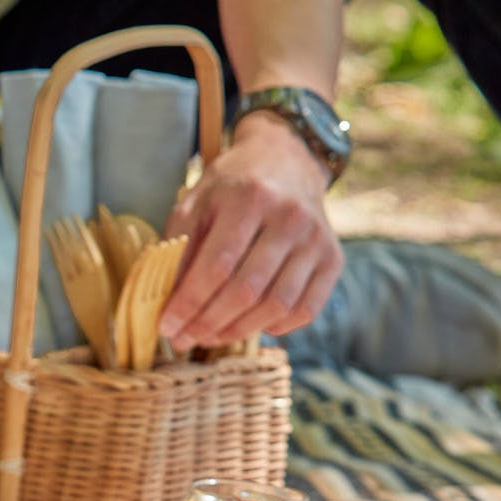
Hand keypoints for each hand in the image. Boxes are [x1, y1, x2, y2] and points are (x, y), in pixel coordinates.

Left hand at [158, 112, 343, 349]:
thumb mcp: (197, 201)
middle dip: (209, 323)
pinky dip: (274, 327)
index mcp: (250, 198)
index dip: (190, 302)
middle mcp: (290, 217)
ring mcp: (317, 240)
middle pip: (247, 290)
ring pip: (277, 305)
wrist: (288, 161)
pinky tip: (248, 324)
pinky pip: (305, 310)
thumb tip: (167, 300)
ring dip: (238, 331)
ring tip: (210, 337)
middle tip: (184, 340)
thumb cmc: (233, 185)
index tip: (167, 326)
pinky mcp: (333, 259)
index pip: (217, 264)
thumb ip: (180, 246)